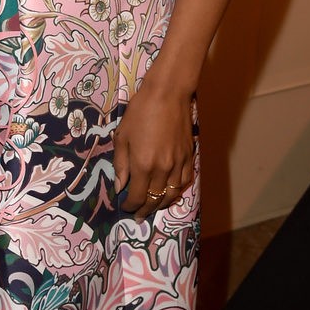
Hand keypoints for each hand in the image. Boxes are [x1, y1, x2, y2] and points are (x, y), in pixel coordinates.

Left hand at [112, 73, 194, 218]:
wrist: (167, 94)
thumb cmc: (140, 112)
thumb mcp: (122, 136)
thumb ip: (120, 164)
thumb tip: (120, 186)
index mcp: (142, 164)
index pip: (136, 196)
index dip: (130, 205)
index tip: (125, 207)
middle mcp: (162, 169)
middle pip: (154, 199)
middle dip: (144, 210)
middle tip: (138, 215)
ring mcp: (178, 164)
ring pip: (171, 195)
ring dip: (161, 205)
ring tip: (153, 208)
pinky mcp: (189, 157)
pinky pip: (184, 182)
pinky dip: (177, 192)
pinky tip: (170, 193)